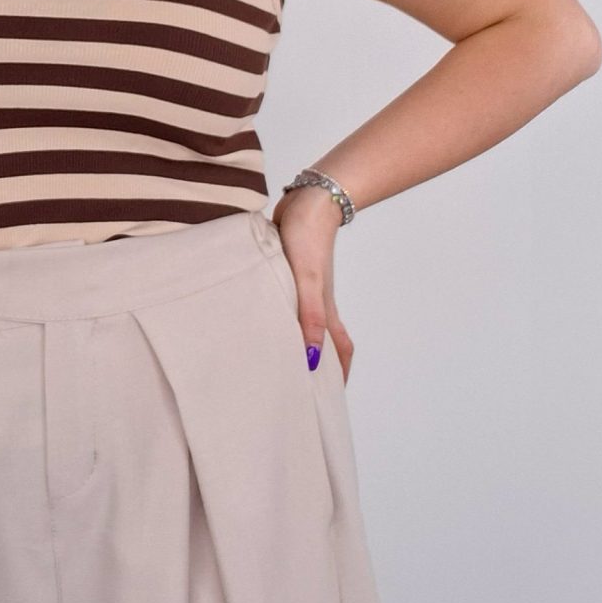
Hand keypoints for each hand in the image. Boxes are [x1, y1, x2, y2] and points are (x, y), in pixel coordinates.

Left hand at [272, 188, 353, 384]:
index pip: (340, 352)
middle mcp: (318, 303)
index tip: (328, 401)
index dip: (339, 376)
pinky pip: (288, 303)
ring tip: (274, 359)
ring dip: (296, 341)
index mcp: (326, 311)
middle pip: (323, 342)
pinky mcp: (290, 272)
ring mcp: (305, 288)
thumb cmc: (309, 238)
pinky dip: (281, 316)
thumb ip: (310, 317)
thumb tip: (313, 359)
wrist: (309, 200)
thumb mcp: (308, 281)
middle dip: (316, 366)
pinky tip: (261, 316)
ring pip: (303, 323)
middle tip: (294, 388)